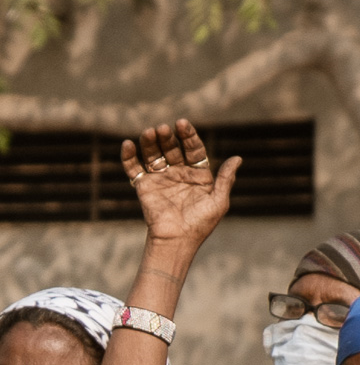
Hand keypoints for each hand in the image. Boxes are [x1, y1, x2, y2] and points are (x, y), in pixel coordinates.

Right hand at [122, 121, 240, 249]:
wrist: (176, 240)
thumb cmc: (200, 224)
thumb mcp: (219, 201)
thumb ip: (226, 179)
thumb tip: (237, 158)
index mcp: (198, 175)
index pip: (193, 150)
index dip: (188, 136)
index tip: (182, 124)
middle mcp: (179, 174)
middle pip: (172, 149)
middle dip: (167, 138)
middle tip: (163, 129)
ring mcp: (160, 180)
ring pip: (154, 155)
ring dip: (150, 143)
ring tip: (149, 132)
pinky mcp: (144, 187)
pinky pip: (134, 169)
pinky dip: (129, 157)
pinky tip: (128, 144)